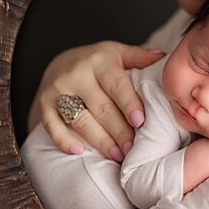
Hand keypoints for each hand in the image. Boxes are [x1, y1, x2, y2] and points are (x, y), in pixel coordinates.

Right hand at [36, 41, 165, 158]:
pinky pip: (52, 126)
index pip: (116, 85)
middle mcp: (77, 74)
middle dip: (119, 130)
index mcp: (99, 61)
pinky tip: (79, 152)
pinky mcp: (44, 103)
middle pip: (101, 107)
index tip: (140, 121)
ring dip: (100, 141)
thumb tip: (164, 57)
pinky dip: (64, 140)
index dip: (128, 103)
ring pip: (81, 120)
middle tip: (133, 149)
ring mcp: (58, 89)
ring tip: (117, 155)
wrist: (60, 63)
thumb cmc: (96, 62)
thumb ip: (139, 57)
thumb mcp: (117, 53)